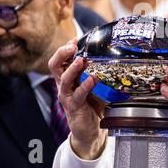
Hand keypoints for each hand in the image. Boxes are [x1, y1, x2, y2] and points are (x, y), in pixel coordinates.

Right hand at [48, 37, 106, 159]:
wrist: (90, 129)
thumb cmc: (92, 104)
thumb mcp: (95, 84)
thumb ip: (98, 71)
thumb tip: (112, 55)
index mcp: (68, 77)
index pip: (61, 59)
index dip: (66, 47)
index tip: (76, 38)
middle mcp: (64, 85)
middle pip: (54, 65)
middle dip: (62, 54)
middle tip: (72, 46)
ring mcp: (67, 96)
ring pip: (63, 79)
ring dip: (73, 68)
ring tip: (81, 60)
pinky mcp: (73, 107)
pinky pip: (77, 95)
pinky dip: (85, 86)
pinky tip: (92, 80)